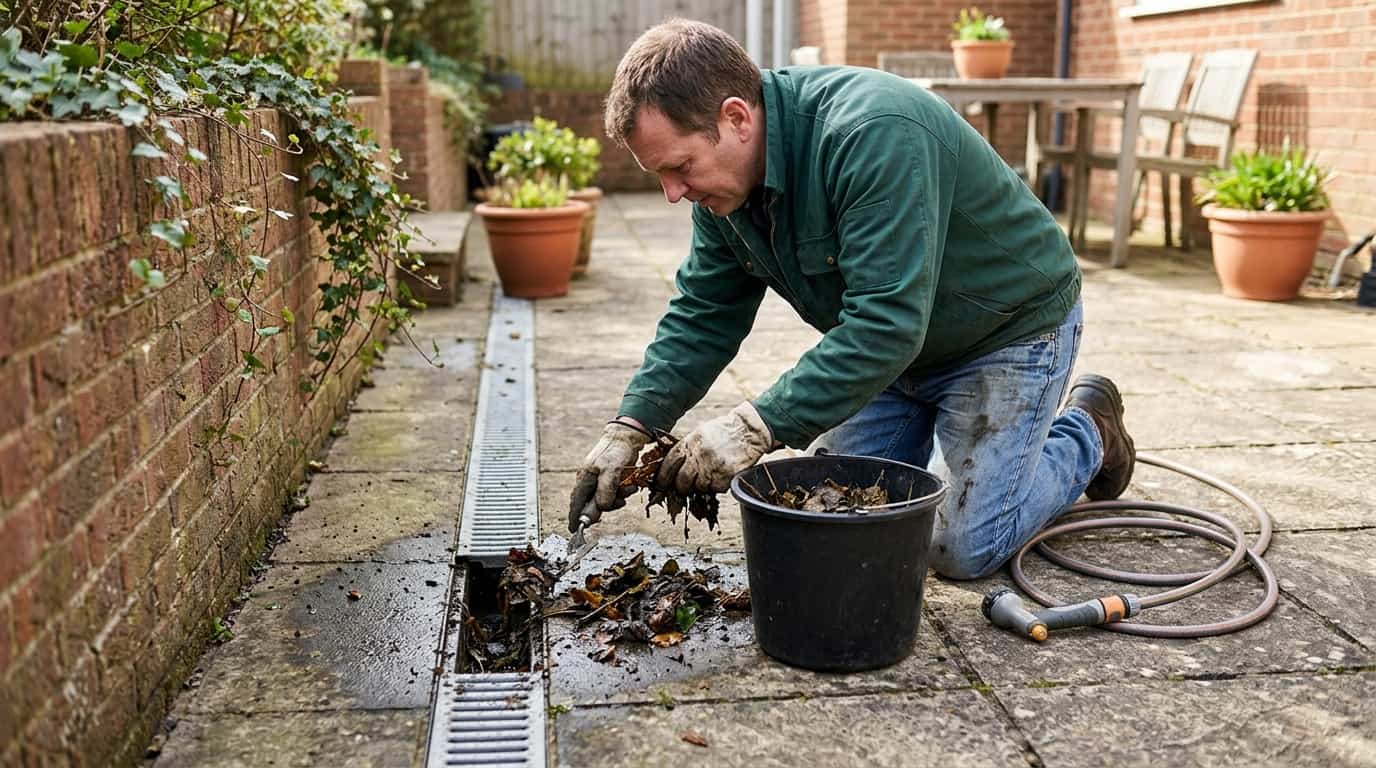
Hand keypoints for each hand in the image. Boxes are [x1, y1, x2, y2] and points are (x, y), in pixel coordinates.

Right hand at [568, 420, 650, 531]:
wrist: (627, 437)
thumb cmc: (616, 451)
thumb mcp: (611, 471)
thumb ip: (605, 491)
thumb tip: (601, 508)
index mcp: (584, 478)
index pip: (576, 503)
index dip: (575, 517)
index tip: (574, 530)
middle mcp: (589, 481)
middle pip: (592, 505)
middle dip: (606, 506)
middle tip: (619, 502)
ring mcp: (599, 481)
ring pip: (605, 500)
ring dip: (618, 498)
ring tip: (628, 486)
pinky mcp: (610, 480)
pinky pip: (614, 494)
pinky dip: (622, 492)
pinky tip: (629, 484)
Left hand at [656, 402, 776, 494]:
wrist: (747, 431)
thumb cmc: (723, 432)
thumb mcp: (700, 434)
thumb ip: (687, 449)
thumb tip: (672, 467)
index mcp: (690, 442)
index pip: (670, 462)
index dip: (663, 476)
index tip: (660, 484)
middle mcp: (699, 454)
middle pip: (682, 480)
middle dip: (681, 487)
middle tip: (683, 488)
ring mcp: (713, 466)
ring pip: (699, 487)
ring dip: (701, 486)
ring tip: (709, 476)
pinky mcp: (726, 475)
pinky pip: (715, 488)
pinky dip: (716, 486)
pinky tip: (721, 475)